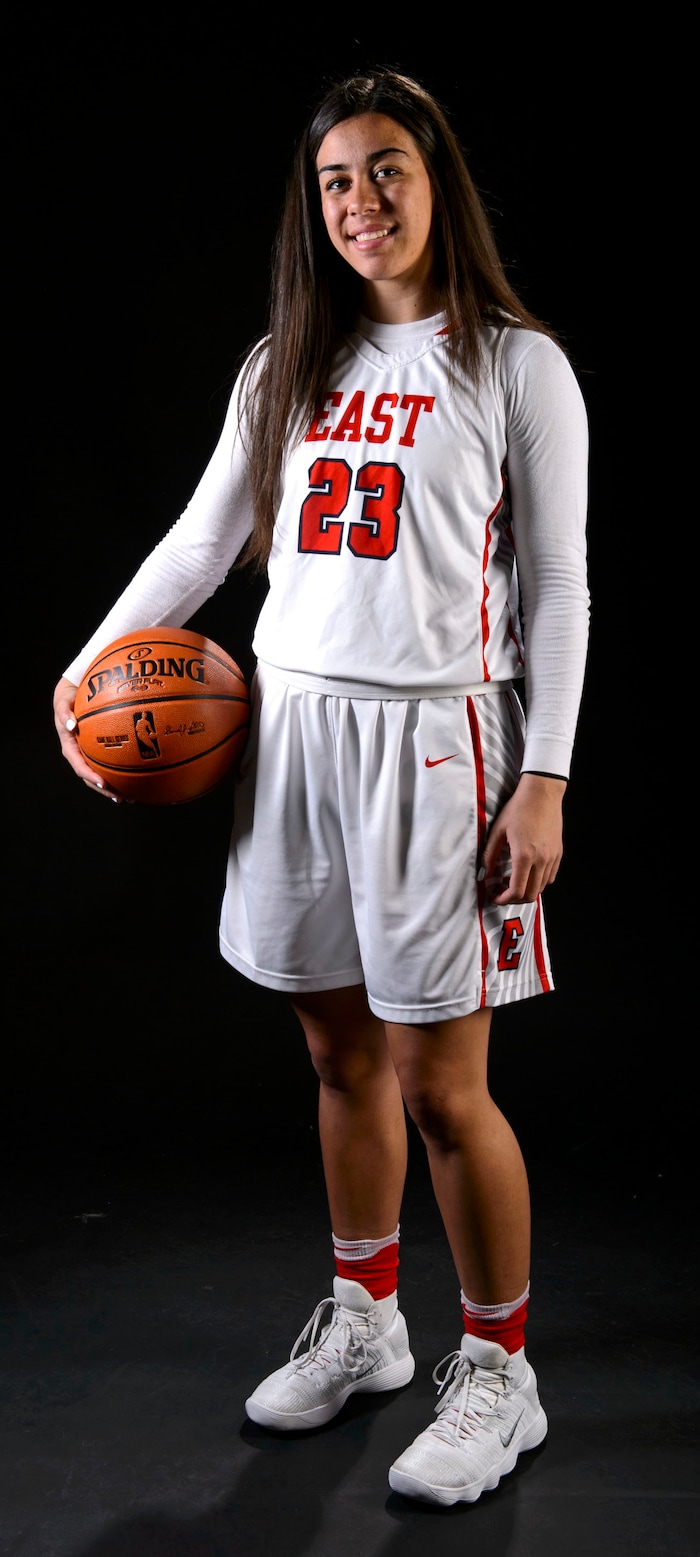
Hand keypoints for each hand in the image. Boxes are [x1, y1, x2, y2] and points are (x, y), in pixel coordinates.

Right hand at [53, 676, 121, 800]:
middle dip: (105, 789)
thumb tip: (70, 724)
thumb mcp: (62, 705)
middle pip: (91, 778)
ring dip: (113, 788)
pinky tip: (134, 780)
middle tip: (120, 798)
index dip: (90, 776)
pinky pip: (107, 766)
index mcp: (70, 749)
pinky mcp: (96, 752)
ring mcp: (87, 756)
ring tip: (130, 798)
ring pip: (100, 776)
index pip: (79, 767)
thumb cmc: (67, 702)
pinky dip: (119, 774)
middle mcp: (79, 756)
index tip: (103, 783)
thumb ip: (64, 713)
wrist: (69, 699)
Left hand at [479, 772, 565, 903]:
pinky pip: (550, 876)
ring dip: (527, 891)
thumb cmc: (519, 808)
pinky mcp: (558, 853)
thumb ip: (489, 855)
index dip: (504, 899)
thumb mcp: (498, 831)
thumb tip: (484, 874)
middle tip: (502, 893)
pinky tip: (528, 873)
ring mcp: (552, 857)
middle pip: (530, 894)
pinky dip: (539, 882)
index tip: (496, 897)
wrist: (542, 793)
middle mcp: (541, 860)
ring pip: (541, 887)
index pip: (516, 891)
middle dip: (514, 899)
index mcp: (524, 856)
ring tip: (514, 882)